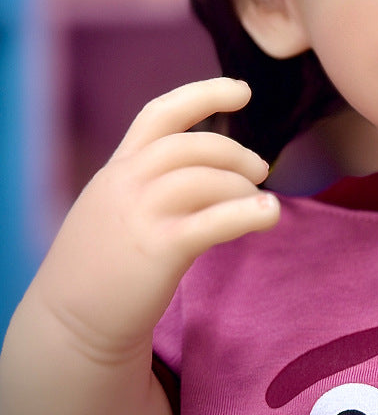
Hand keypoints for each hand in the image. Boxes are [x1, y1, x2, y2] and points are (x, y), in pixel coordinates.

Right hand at [35, 77, 280, 360]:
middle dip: (234, 151)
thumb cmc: (103, 267)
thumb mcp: (115, 208)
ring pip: (204, 179)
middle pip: (191, 144)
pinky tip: (270, 214)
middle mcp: (126, 185)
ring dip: (242, 186)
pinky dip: (248, 213)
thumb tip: (211, 169)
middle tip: (260, 170)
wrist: (70, 325)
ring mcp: (140, 216)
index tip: (242, 89)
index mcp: (118, 170)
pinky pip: (212, 222)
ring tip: (260, 203)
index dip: (204, 93)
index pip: (160, 113)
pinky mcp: (158, 250)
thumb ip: (151, 182)